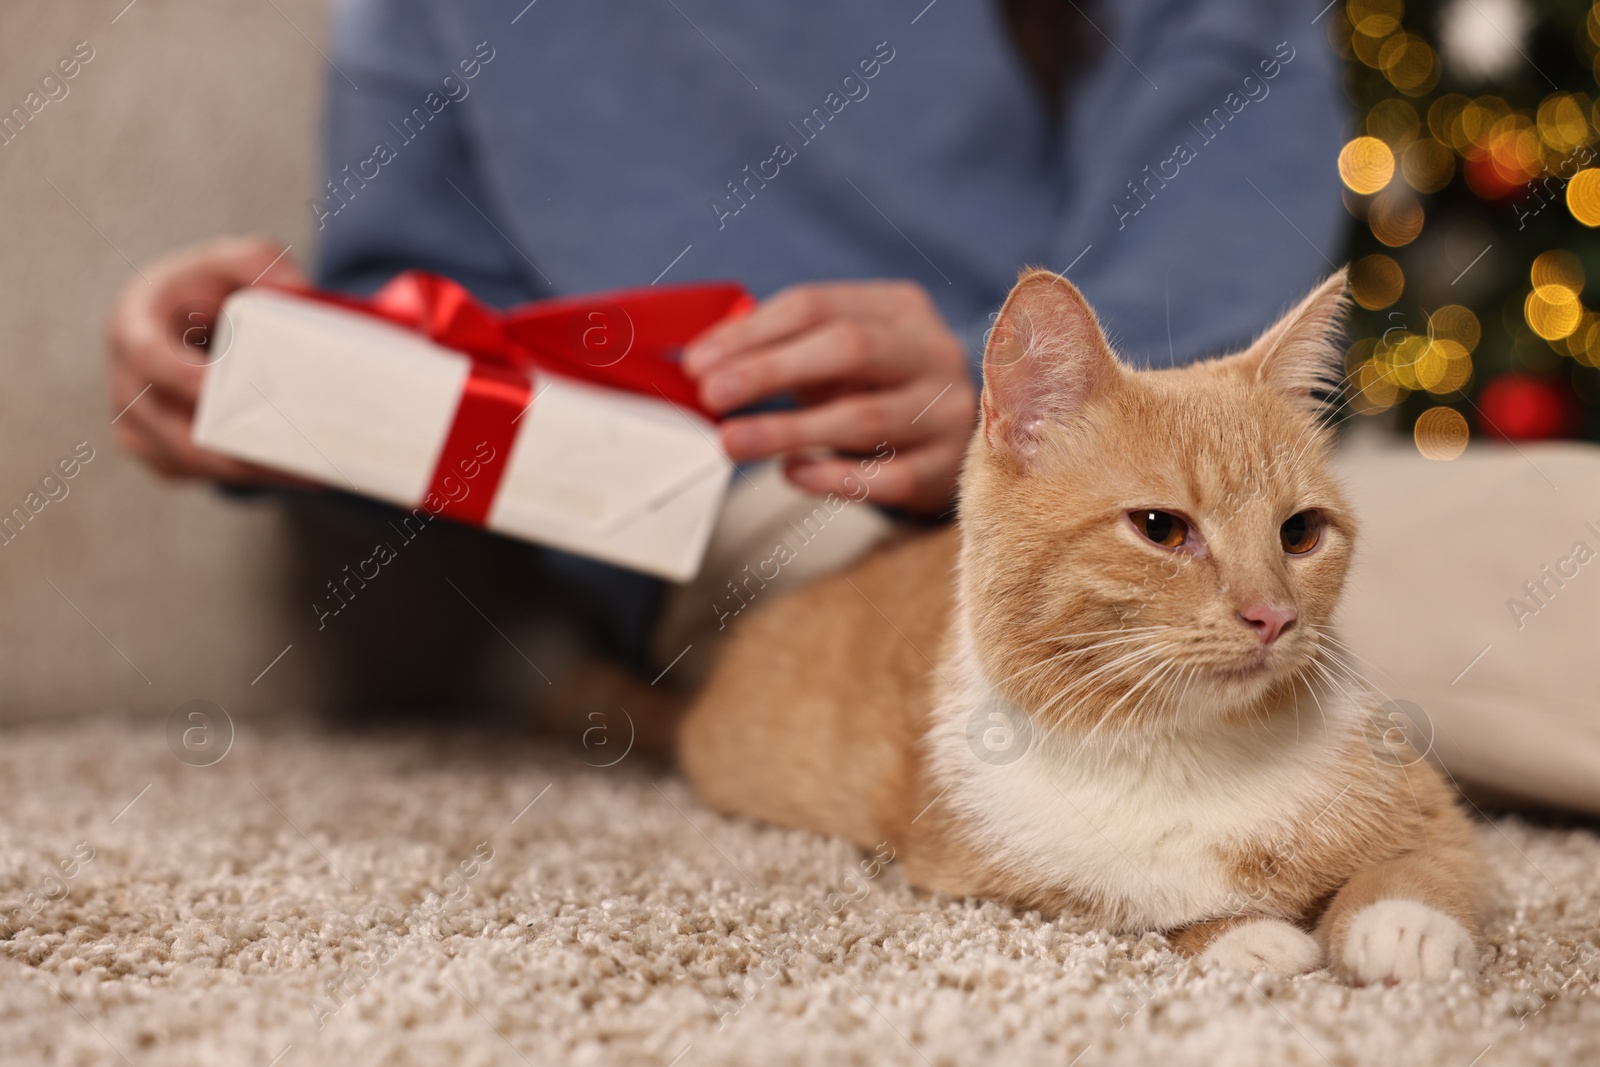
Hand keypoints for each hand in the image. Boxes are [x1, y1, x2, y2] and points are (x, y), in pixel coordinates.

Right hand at [108, 236, 313, 482]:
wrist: (185, 322)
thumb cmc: (210, 288)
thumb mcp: (233, 261)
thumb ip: (261, 264)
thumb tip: (298, 292)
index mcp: (133, 327)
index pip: (149, 357)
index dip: (183, 377)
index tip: (223, 389)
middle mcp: (128, 384)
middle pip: (178, 429)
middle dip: (241, 443)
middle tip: (302, 450)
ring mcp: (140, 427)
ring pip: (196, 462)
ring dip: (256, 470)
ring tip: (317, 470)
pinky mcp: (163, 457)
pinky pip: (206, 476)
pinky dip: (253, 476)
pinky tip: (302, 474)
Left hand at [683, 281, 976, 515]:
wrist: (959, 445)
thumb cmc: (880, 391)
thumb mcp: (841, 358)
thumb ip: (783, 350)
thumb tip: (705, 363)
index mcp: (899, 309)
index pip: (815, 306)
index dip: (751, 333)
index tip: (699, 364)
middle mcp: (932, 352)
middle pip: (847, 349)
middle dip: (770, 370)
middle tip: (713, 395)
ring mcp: (947, 412)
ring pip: (863, 417)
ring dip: (787, 430)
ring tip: (732, 442)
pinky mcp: (946, 469)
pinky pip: (884, 477)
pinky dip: (831, 477)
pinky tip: (792, 473)